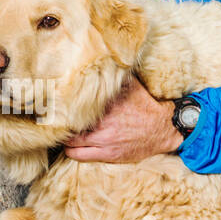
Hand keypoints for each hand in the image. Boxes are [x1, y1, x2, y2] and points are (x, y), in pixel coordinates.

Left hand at [64, 80, 182, 162]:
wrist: (163, 128)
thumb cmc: (146, 106)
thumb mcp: (131, 86)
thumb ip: (114, 79)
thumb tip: (101, 63)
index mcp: (106, 106)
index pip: (73, 108)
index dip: (63, 108)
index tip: (57, 107)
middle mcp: (103, 125)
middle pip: (68, 127)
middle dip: (61, 125)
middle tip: (56, 123)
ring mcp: (105, 142)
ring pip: (71, 144)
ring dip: (65, 140)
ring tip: (63, 135)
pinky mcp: (109, 155)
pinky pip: (80, 156)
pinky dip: (72, 151)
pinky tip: (70, 147)